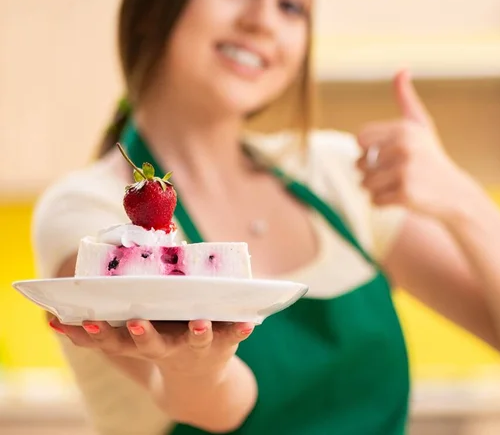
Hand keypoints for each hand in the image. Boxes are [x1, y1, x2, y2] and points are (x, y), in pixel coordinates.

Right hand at [49, 316, 253, 379]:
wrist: (200, 380)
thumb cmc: (160, 344)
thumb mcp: (129, 343)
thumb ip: (98, 332)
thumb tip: (50, 320)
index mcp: (142, 343)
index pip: (115, 340)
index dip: (98, 333)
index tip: (86, 321)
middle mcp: (167, 347)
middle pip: (153, 343)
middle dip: (143, 334)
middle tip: (137, 322)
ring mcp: (196, 346)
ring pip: (196, 341)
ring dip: (197, 333)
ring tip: (200, 323)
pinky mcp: (223, 343)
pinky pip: (234, 335)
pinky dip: (241, 329)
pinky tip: (248, 322)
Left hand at [356, 70, 476, 222]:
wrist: (455, 193)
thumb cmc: (430, 158)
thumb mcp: (420, 125)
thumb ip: (406, 99)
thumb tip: (402, 69)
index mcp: (403, 129)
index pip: (361, 140)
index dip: (368, 152)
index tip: (386, 156)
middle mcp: (403, 147)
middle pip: (360, 164)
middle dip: (371, 173)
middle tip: (395, 175)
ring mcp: (405, 170)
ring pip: (365, 184)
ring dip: (376, 190)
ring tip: (398, 186)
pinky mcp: (405, 193)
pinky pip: (374, 201)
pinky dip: (383, 204)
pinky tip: (402, 198)